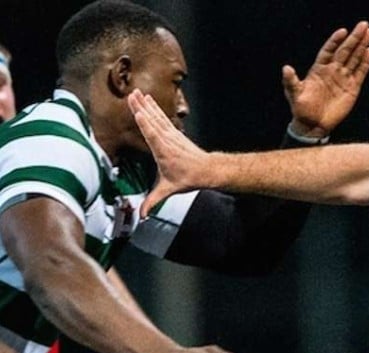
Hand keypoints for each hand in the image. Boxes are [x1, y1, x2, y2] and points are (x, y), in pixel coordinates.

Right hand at [128, 90, 210, 214]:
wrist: (207, 170)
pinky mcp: (174, 133)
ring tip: (137, 93)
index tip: (138, 112)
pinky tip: (149, 101)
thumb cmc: (188, 178)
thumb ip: (153, 201)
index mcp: (164, 152)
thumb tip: (142, 214)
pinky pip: (162, 118)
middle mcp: (167, 140)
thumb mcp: (169, 190)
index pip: (153, 135)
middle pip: (152, 121)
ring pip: (157, 116)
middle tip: (132, 95)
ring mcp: (171, 134)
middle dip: (142, 108)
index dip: (145, 123)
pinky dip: (155, 108)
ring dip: (146, 104)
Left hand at [284, 22, 368, 138]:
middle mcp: (332, 70)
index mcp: (319, 69)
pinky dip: (365, 62)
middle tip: (363, 25)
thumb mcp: (294, 94)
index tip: (342, 31)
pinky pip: (360, 72)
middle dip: (354, 38)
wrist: (313, 125)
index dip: (335, 40)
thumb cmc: (301, 109)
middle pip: (345, 50)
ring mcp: (343, 78)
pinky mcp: (352, 88)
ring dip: (361, 46)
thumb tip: (286, 68)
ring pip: (354, 58)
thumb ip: (291, 81)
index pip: (329, 50)